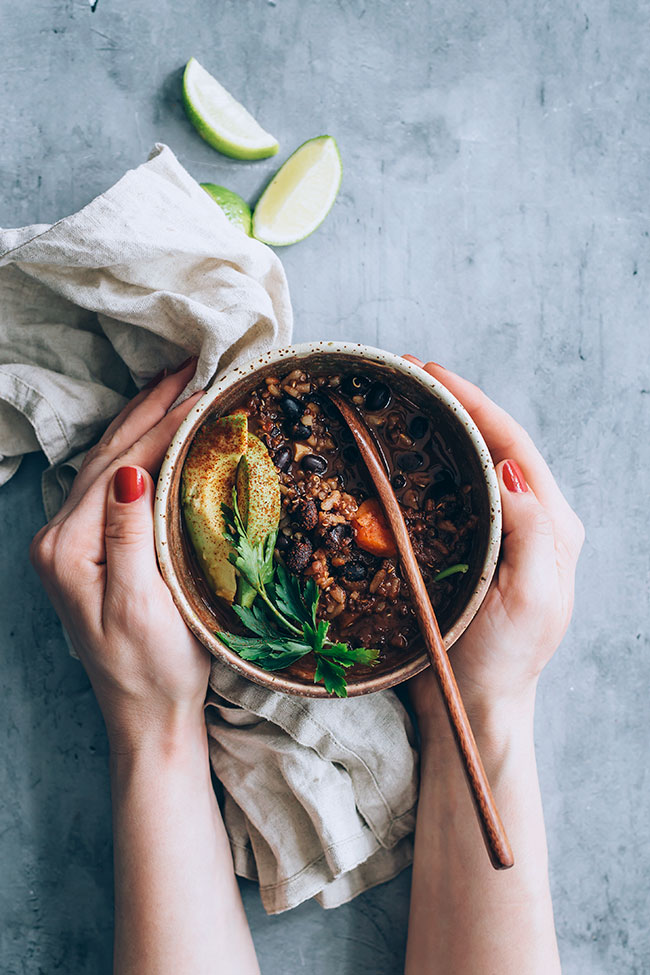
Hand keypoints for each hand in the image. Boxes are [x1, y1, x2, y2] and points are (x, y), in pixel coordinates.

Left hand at [30, 360, 208, 751]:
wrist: (146, 715)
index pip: (120, 466)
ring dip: (140, 423)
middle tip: (188, 367)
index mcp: (67, 547)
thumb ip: (127, 536)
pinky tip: (155, 442)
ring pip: (106, 465)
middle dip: (148, 408)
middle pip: (106, 456)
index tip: (203, 393)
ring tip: (175, 389)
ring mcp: (71, 545)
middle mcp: (59, 539)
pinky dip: (136, 453)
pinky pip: (111, 487)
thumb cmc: (151, 668)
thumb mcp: (139, 604)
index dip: (162, 426)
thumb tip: (130, 471)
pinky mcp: (89, 553)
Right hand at [403, 357, 583, 725]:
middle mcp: (531, 521)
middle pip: (494, 444)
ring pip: (472, 464)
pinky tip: (403, 455)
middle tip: (408, 377)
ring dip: (440, 429)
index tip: (432, 373)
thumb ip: (530, 533)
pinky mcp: (474, 548)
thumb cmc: (503, 661)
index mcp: (552, 526)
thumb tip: (513, 468)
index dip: (473, 404)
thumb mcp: (531, 600)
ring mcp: (502, 533)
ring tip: (404, 402)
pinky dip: (429, 464)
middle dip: (454, 405)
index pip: (514, 446)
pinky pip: (453, 493)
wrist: (477, 705)